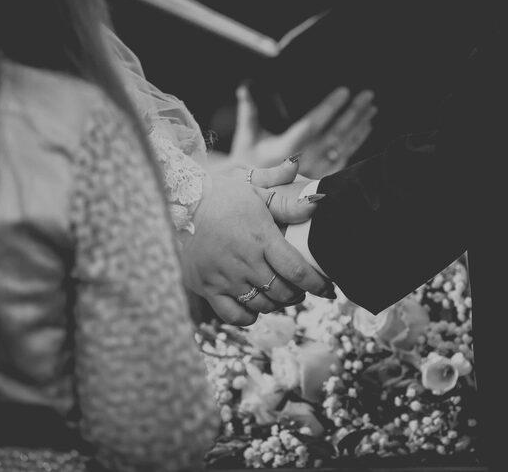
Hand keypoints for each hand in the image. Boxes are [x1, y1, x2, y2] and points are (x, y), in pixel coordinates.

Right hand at [179, 161, 333, 325]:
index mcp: (261, 237)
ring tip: (279, 295)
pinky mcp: (207, 287)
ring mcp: (225, 277)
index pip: (298, 271)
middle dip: (297, 294)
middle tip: (299, 289)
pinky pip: (233, 315)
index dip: (318, 285)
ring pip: (262, 306)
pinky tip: (254, 307)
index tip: (328, 289)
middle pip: (283, 292)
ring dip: (276, 305)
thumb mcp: (255, 190)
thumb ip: (287, 199)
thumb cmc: (221, 194)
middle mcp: (245, 261)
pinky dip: (249, 317)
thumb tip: (319, 199)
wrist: (179, 203)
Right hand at [230, 85, 376, 178]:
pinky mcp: (321, 179)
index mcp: (285, 150)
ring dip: (358, 127)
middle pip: (334, 135)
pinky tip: (364, 129)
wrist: (252, 195)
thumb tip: (244, 88)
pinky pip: (344, 160)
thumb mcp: (247, 138)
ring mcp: (315, 173)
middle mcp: (304, 163)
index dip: (330, 108)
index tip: (344, 91)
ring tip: (371, 110)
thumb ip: (248, 111)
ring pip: (342, 148)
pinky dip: (355, 143)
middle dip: (353, 114)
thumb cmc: (248, 163)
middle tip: (367, 96)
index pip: (313, 125)